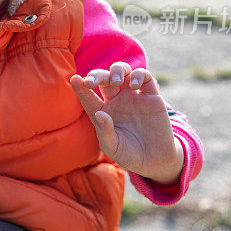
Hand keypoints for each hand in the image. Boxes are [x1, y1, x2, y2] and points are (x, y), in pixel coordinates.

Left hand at [69, 62, 183, 185]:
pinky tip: (134, 85)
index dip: (80, 88)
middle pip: (104, 78)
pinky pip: (145, 77)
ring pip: (122, 71)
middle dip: (97, 75)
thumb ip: (105, 132)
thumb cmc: (128, 154)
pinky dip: (138, 75)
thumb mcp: (113, 147)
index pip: (88, 97)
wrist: (154, 160)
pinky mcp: (151, 96)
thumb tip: (100, 114)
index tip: (75, 79)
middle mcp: (115, 100)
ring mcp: (133, 96)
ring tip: (116, 81)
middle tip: (91, 81)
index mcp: (102, 111)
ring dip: (117, 70)